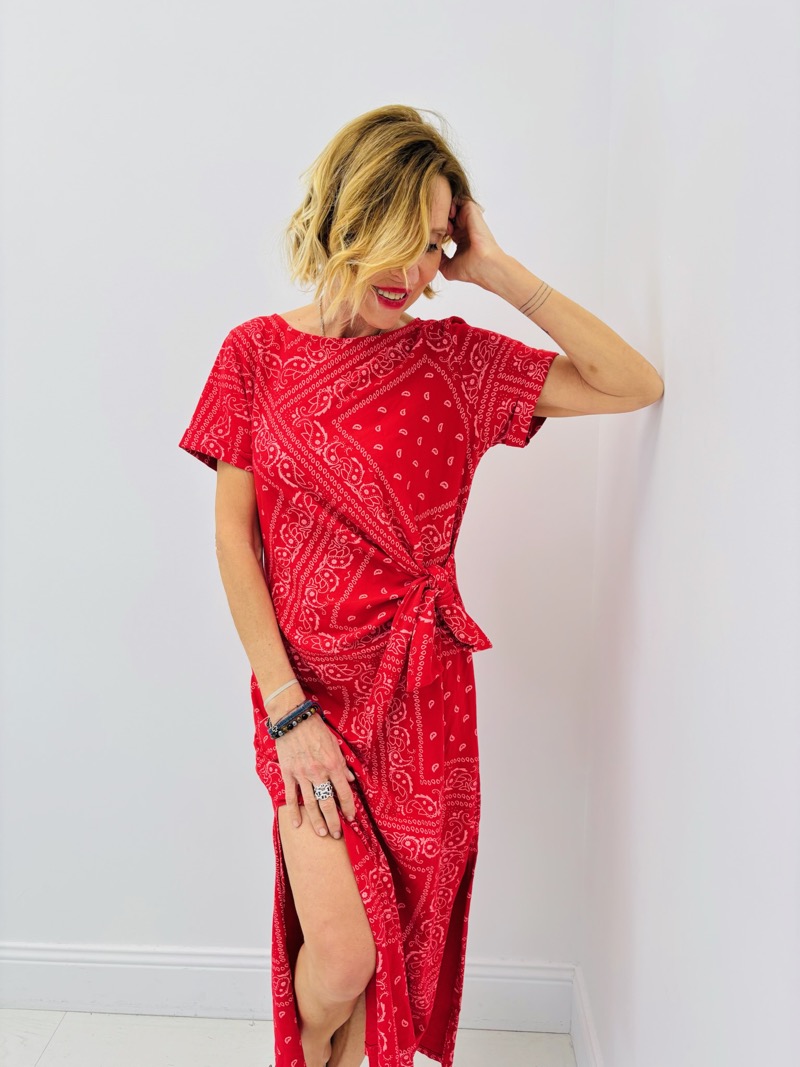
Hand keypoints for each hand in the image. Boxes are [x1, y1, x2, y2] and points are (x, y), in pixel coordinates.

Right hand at [274, 706, 356, 837]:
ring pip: (310, 804)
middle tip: (337, 834)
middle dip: (334, 821)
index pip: (344, 792)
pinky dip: (294, 812)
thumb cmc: (316, 729)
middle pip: (327, 803)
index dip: (349, 807)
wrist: (293, 718)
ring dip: (317, 821)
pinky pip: (291, 796)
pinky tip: (297, 824)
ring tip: (322, 833)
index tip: (351, 818)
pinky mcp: (288, 774)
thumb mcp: (335, 744)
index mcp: (333, 764)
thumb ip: (342, 764)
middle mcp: (318, 773)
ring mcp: (302, 775)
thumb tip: (349, 780)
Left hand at [438, 197, 506, 288]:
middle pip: (448, 216)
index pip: (446, 227)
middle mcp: (465, 228)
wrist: (483, 265)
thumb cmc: (470, 269)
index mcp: (461, 239)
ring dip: (444, 209)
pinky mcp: (471, 211)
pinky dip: (451, 202)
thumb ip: (438, 259)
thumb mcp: (447, 266)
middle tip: (433, 225)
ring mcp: (469, 219)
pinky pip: (459, 199)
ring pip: (452, 206)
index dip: (436, 228)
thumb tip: (429, 254)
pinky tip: (447, 213)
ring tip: (441, 219)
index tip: (429, 234)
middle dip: (438, 218)